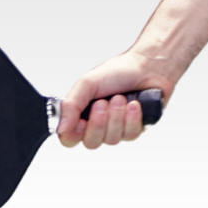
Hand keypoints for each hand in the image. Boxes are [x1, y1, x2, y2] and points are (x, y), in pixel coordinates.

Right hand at [58, 46, 174, 149]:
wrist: (147, 65)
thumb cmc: (118, 71)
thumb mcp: (88, 83)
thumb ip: (71, 105)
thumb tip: (60, 128)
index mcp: (83, 114)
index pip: (69, 138)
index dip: (73, 134)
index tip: (81, 121)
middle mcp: (99, 125)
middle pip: (91, 142)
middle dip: (100, 122)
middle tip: (104, 102)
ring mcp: (118, 129)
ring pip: (112, 140)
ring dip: (117, 116)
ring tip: (121, 97)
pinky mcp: (135, 129)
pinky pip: (130, 135)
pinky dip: (132, 118)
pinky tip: (135, 104)